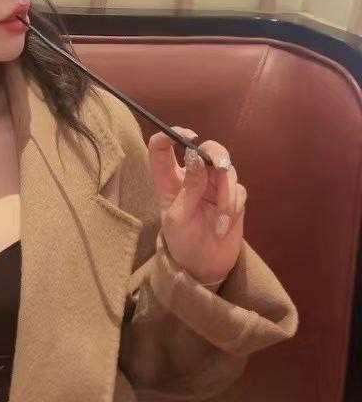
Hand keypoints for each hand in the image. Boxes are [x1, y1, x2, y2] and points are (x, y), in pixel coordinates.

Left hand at [147, 130, 245, 285]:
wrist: (203, 266)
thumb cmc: (182, 242)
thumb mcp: (178, 218)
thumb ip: (189, 188)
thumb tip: (196, 157)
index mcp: (169, 179)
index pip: (162, 148)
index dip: (171, 135)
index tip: (187, 136)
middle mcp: (192, 176)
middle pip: (206, 149)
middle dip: (215, 154)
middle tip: (219, 166)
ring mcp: (214, 185)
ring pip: (226, 169)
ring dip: (227, 193)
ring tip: (222, 219)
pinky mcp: (233, 197)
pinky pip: (239, 190)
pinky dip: (233, 206)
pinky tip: (223, 226)